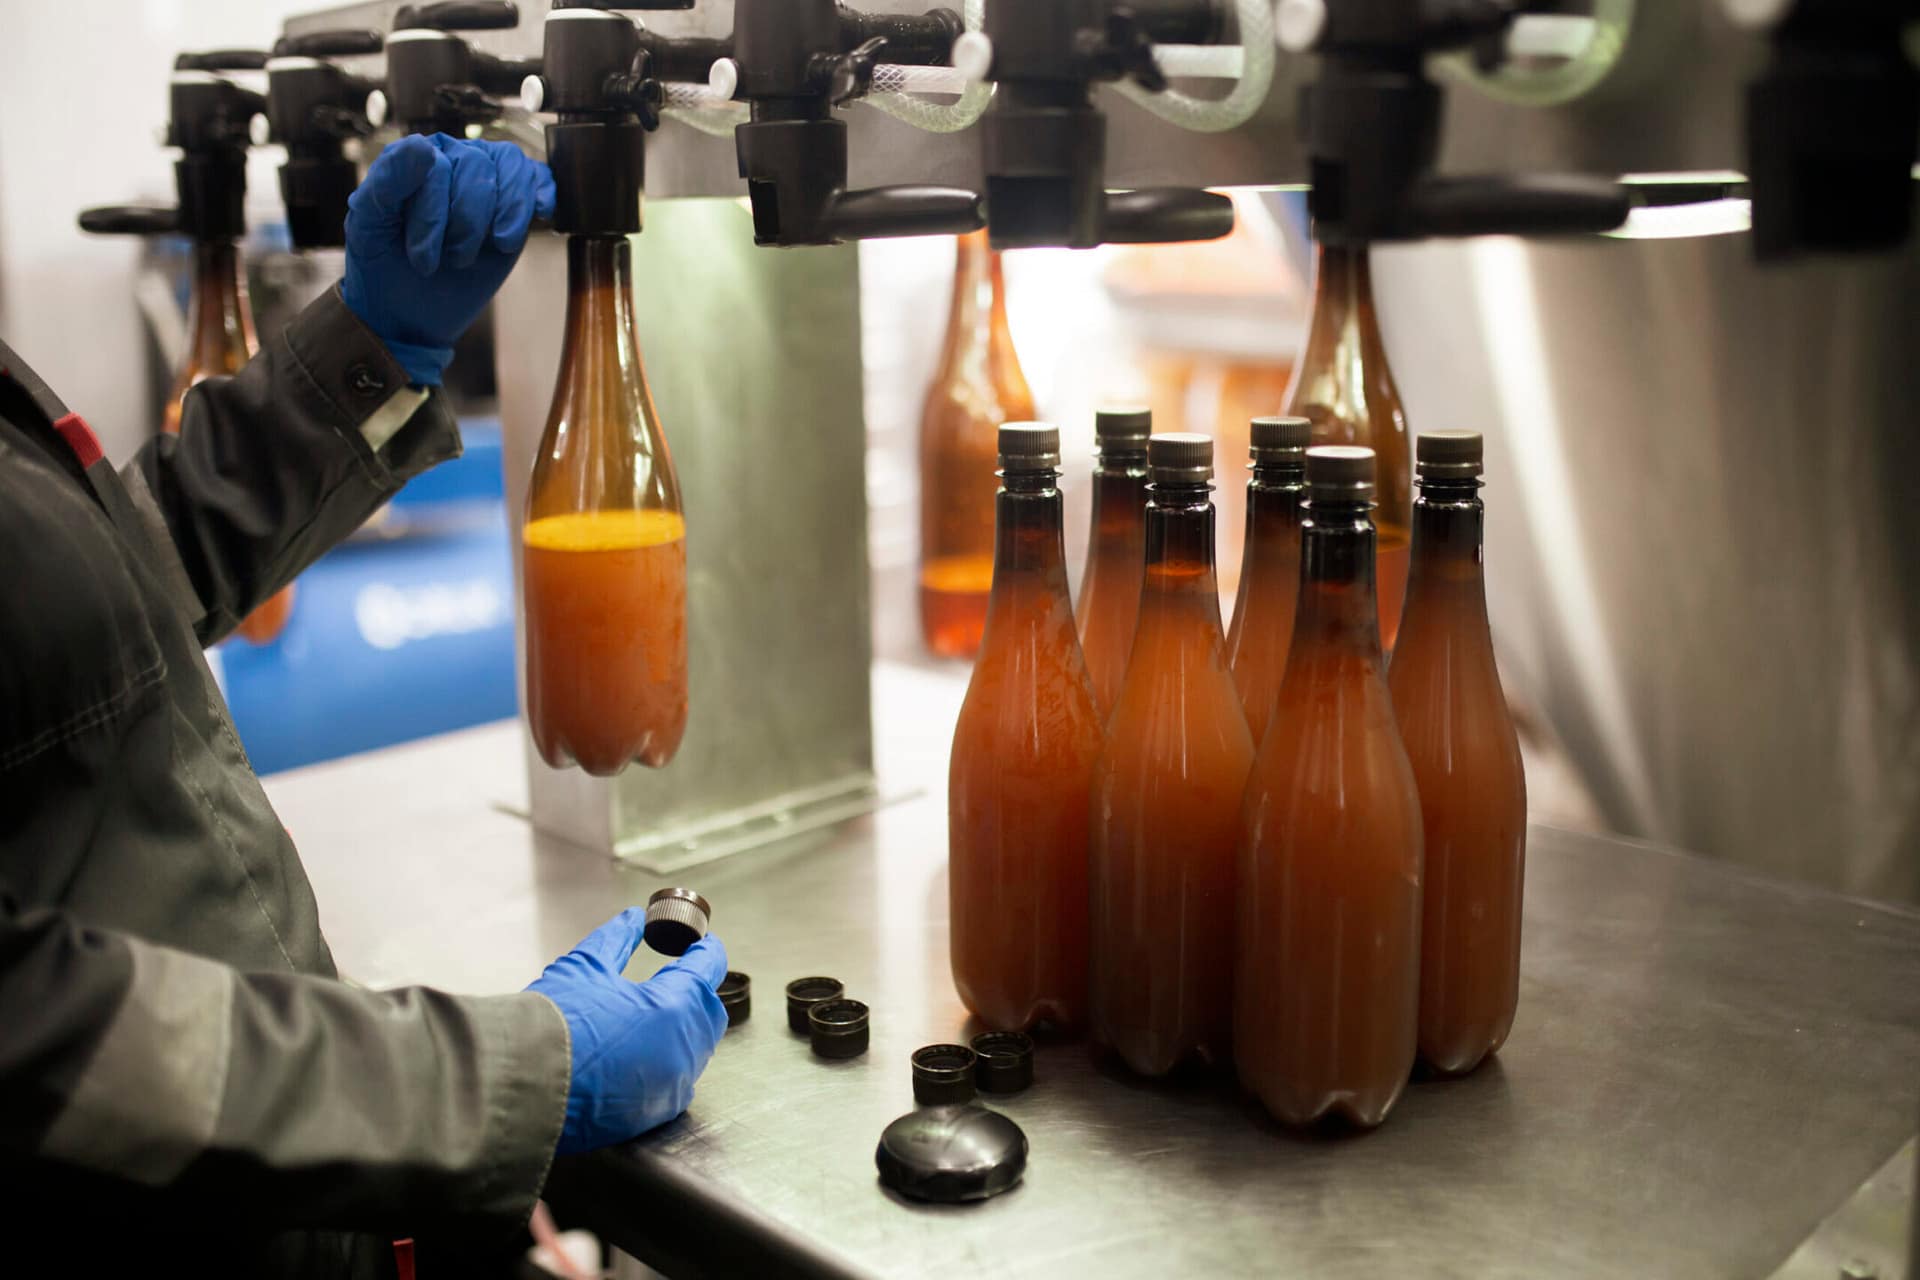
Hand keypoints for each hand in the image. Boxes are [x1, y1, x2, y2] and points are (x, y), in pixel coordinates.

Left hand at [342, 133, 556, 386]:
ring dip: (508, 213)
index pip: (436, 166)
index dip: (434, 216)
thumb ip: (388, 181)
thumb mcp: (371, 226)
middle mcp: (453, 157)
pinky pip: (538, 179)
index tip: (423, 260)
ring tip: (496, 245)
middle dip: (468, 222)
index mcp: (413, 157)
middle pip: (477, 167)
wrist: (409, 310)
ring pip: (513, 168)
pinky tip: (540, 213)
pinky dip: (542, 194)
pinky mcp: (514, 204)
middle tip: (452, 259)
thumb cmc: (385, 265)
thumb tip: (423, 146)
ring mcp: (487, 179)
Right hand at [527, 911, 729, 1155]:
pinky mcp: (651, 1115)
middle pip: (708, 1011)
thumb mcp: (584, 967)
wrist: (517, 1086)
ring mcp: (670, 1087)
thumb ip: (616, 940)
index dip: (706, 951)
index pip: (707, 969)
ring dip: (683, 1027)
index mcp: (675, 1007)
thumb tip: (632, 919)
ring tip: (658, 1013)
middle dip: (697, 991)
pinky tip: (643, 1052)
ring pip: (695, 1050)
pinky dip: (666, 1062)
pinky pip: (675, 1082)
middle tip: (679, 975)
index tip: (702, 943)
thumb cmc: (551, 1023)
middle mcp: (683, 1050)